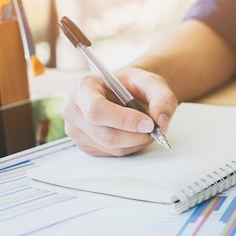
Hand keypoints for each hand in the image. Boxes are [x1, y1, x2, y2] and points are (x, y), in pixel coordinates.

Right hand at [61, 67, 177, 156]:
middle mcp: (73, 110)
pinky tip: (135, 133)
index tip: (148, 122)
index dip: (124, 119)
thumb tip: (162, 122)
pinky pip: (112, 153)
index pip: (96, 109)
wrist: (126, 92)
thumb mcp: (151, 82)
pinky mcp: (87, 146)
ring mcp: (77, 131)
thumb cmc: (132, 85)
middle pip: (105, 134)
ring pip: (111, 147)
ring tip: (146, 127)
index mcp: (82, 87)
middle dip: (136, 135)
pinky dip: (131, 146)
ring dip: (136, 141)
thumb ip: (162, 97)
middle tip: (154, 128)